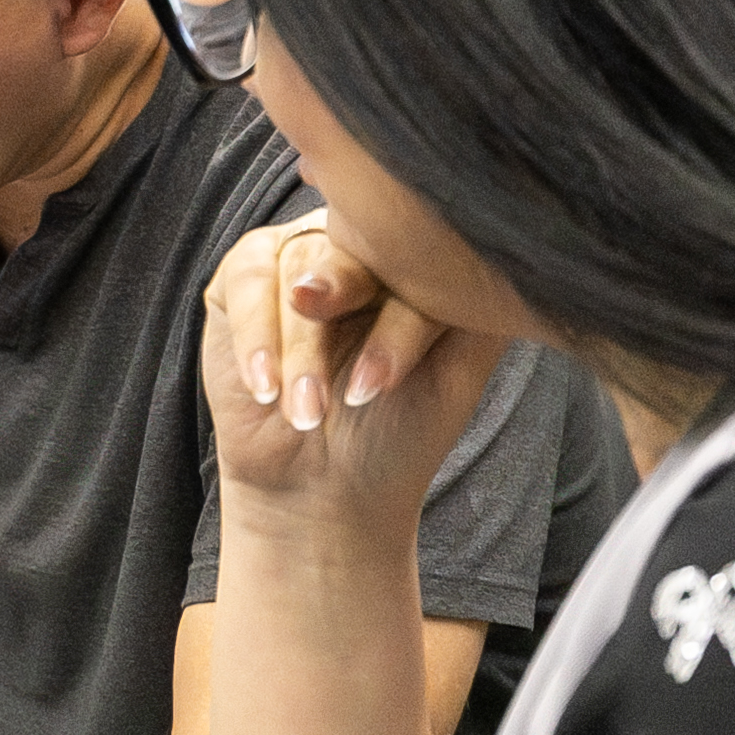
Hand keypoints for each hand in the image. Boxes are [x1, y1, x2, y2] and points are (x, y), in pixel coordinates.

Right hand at [202, 214, 506, 542]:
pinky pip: (248, 281)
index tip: (382, 386)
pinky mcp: (243, 277)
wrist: (324, 488)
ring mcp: (298, 257)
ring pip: (298, 270)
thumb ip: (471, 309)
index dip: (401, 321)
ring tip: (306, 413)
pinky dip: (256, 338)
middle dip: (342, 304)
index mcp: (414, 264)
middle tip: (340, 371)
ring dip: (300, 353)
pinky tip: (265, 388)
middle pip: (353, 248)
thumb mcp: (454, 373)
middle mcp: (357, 248)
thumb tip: (491, 247)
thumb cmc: (396, 432)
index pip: (416, 263)